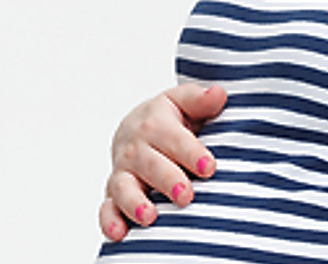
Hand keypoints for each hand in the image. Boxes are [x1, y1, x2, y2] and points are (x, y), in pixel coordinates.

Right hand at [98, 83, 226, 241]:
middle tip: (186, 195)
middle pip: (150, 165)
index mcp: (155, 124)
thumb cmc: (169, 118)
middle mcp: (135, 149)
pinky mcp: (113, 193)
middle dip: (167, 180)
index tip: (208, 167)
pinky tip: (120, 234)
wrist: (136, 128)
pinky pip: (107, 208)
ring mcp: (123, 172)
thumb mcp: (182, 102)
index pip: (174, 138)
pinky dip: (110, 221)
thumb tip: (219, 94)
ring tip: (150, 217)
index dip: (190, 153)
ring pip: (124, 188)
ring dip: (135, 203)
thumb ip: (200, 100)